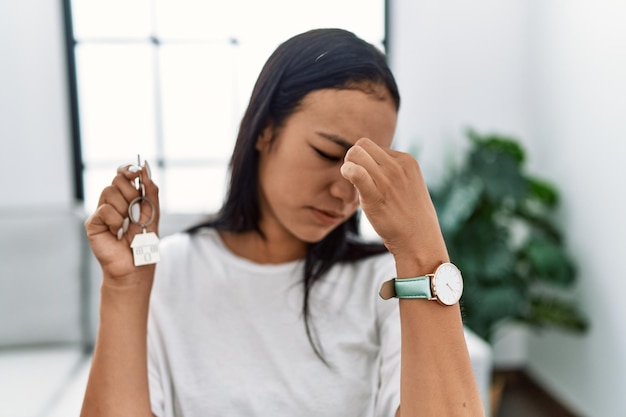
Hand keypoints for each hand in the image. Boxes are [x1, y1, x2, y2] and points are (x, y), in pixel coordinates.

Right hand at [84, 162, 159, 284]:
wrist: (135, 265)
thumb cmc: (144, 242)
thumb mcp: (153, 214)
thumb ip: (150, 191)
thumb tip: (144, 169)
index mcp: (128, 197)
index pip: (123, 174)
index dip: (128, 169)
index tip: (136, 171)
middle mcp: (113, 202)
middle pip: (117, 180)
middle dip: (131, 193)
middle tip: (135, 211)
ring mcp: (102, 211)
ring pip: (109, 192)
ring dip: (124, 209)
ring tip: (127, 225)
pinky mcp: (93, 223)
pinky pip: (104, 209)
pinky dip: (116, 220)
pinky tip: (117, 231)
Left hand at [340, 138, 447, 267]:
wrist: (419, 239)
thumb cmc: (411, 214)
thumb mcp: (409, 183)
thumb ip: (392, 170)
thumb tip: (369, 162)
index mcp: (407, 160)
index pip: (374, 146)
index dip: (365, 160)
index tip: (367, 176)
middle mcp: (397, 166)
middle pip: (362, 145)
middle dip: (353, 157)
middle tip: (354, 176)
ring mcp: (387, 180)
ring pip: (355, 154)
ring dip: (347, 165)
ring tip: (352, 182)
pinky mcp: (375, 195)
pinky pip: (355, 172)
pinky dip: (346, 171)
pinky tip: (347, 178)